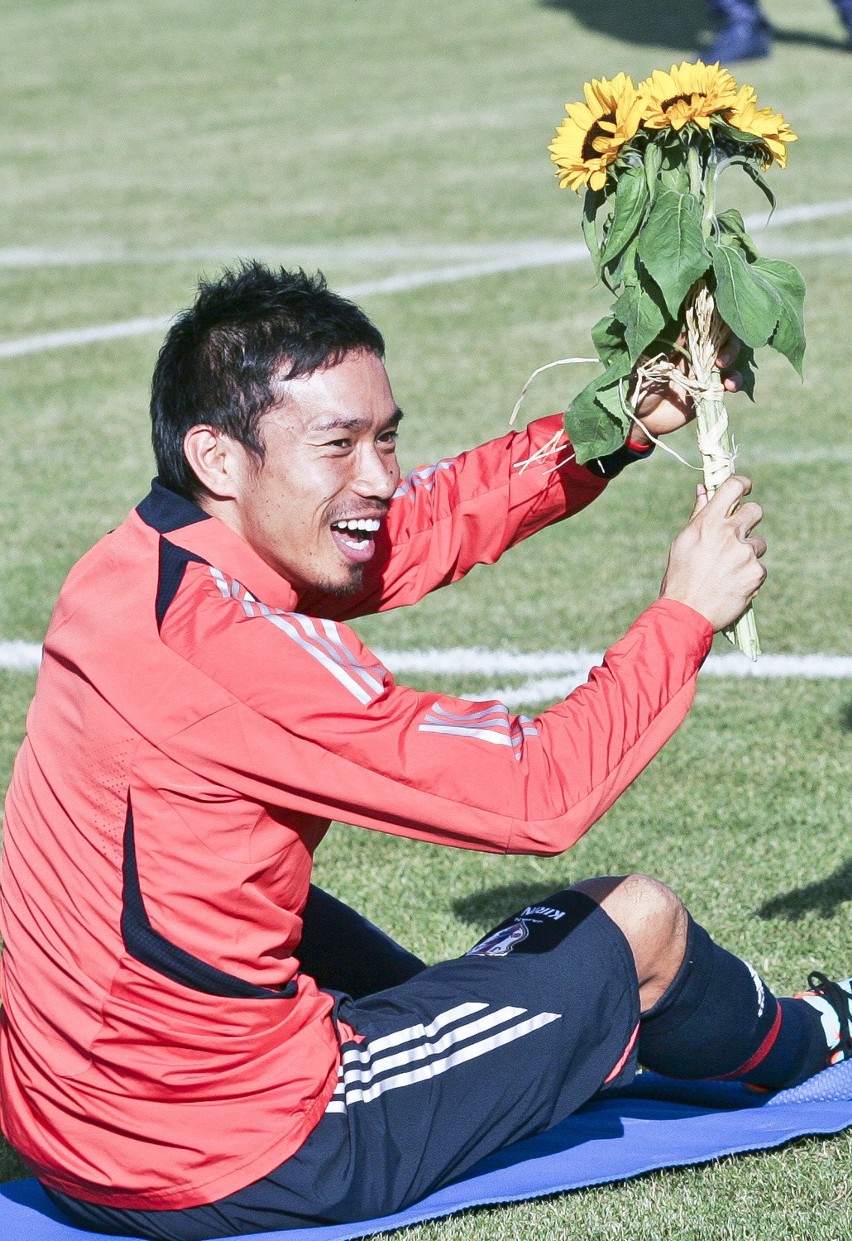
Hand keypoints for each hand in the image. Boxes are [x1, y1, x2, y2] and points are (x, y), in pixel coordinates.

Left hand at [628, 334, 741, 447]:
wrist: (642, 419)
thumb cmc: (639, 388)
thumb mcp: (648, 365)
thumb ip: (665, 350)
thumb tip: (685, 331)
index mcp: (680, 344)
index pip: (702, 327)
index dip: (713, 324)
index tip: (714, 330)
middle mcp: (695, 355)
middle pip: (720, 338)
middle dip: (726, 343)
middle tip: (720, 357)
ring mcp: (704, 372)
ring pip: (728, 357)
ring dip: (732, 357)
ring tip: (723, 366)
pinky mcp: (710, 390)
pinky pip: (728, 381)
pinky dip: (734, 381)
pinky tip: (730, 386)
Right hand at [659, 476, 766, 632]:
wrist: (686, 613)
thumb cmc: (680, 577)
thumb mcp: (683, 542)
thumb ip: (699, 514)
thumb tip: (704, 489)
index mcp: (708, 522)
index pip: (733, 487)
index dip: (743, 484)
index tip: (745, 488)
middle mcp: (729, 534)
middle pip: (755, 511)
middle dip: (750, 519)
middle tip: (739, 534)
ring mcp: (745, 553)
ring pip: (758, 544)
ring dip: (748, 553)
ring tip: (728, 571)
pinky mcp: (756, 573)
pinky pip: (758, 568)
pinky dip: (748, 576)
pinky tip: (732, 585)